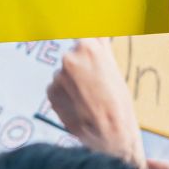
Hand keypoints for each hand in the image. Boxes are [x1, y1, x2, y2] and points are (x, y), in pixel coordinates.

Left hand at [46, 39, 145, 168]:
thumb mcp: (114, 69)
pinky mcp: (50, 92)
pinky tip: (78, 106)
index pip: (81, 36)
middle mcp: (68, 57)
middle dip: (80, 68)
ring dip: (72, 83)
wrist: (111, 135)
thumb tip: (96, 33)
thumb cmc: (118, 103)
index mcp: (87, 46)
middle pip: (72, 56)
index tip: (86, 49)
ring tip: (88, 100)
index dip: (85, 47)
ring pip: (64, 75)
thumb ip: (101, 48)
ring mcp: (57, 75)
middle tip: (94, 86)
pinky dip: (65, 96)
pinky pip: (57, 89)